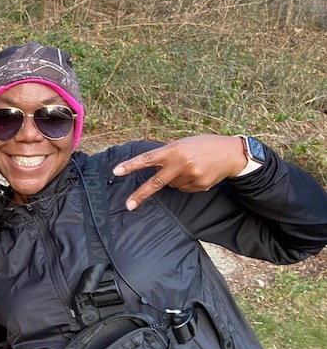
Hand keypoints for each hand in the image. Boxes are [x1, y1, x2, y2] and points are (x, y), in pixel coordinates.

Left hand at [113, 135, 246, 210]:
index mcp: (174, 149)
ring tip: (190, 167)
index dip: (131, 165)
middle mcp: (181, 163)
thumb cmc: (203, 145)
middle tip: (129, 205)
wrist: (231, 153)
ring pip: (171, 186)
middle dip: (141, 194)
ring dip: (174, 179)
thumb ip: (166, 154)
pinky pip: (184, 189)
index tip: (117, 171)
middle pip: (156, 182)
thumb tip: (151, 169)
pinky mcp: (200, 185)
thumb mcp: (183, 143)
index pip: (147, 159)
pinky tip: (197, 173)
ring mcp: (191, 176)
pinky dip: (186, 183)